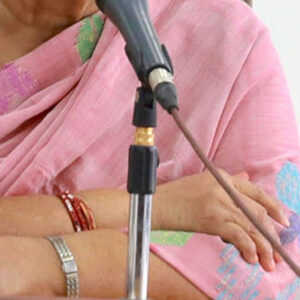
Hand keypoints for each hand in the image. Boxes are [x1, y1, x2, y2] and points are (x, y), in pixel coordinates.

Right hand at [153, 170, 288, 270]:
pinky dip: (247, 247)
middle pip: (257, 211)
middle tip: (275, 253)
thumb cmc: (176, 195)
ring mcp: (218, 203)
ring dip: (263, 247)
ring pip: (252, 225)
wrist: (156, 203)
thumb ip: (227, 182)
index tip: (283, 222)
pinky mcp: (212, 218)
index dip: (274, 207)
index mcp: (222, 176)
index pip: (256, 191)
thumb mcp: (203, 182)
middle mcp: (223, 187)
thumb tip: (247, 177)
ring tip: (267, 262)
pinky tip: (249, 257)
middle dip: (271, 235)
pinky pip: (239, 235)